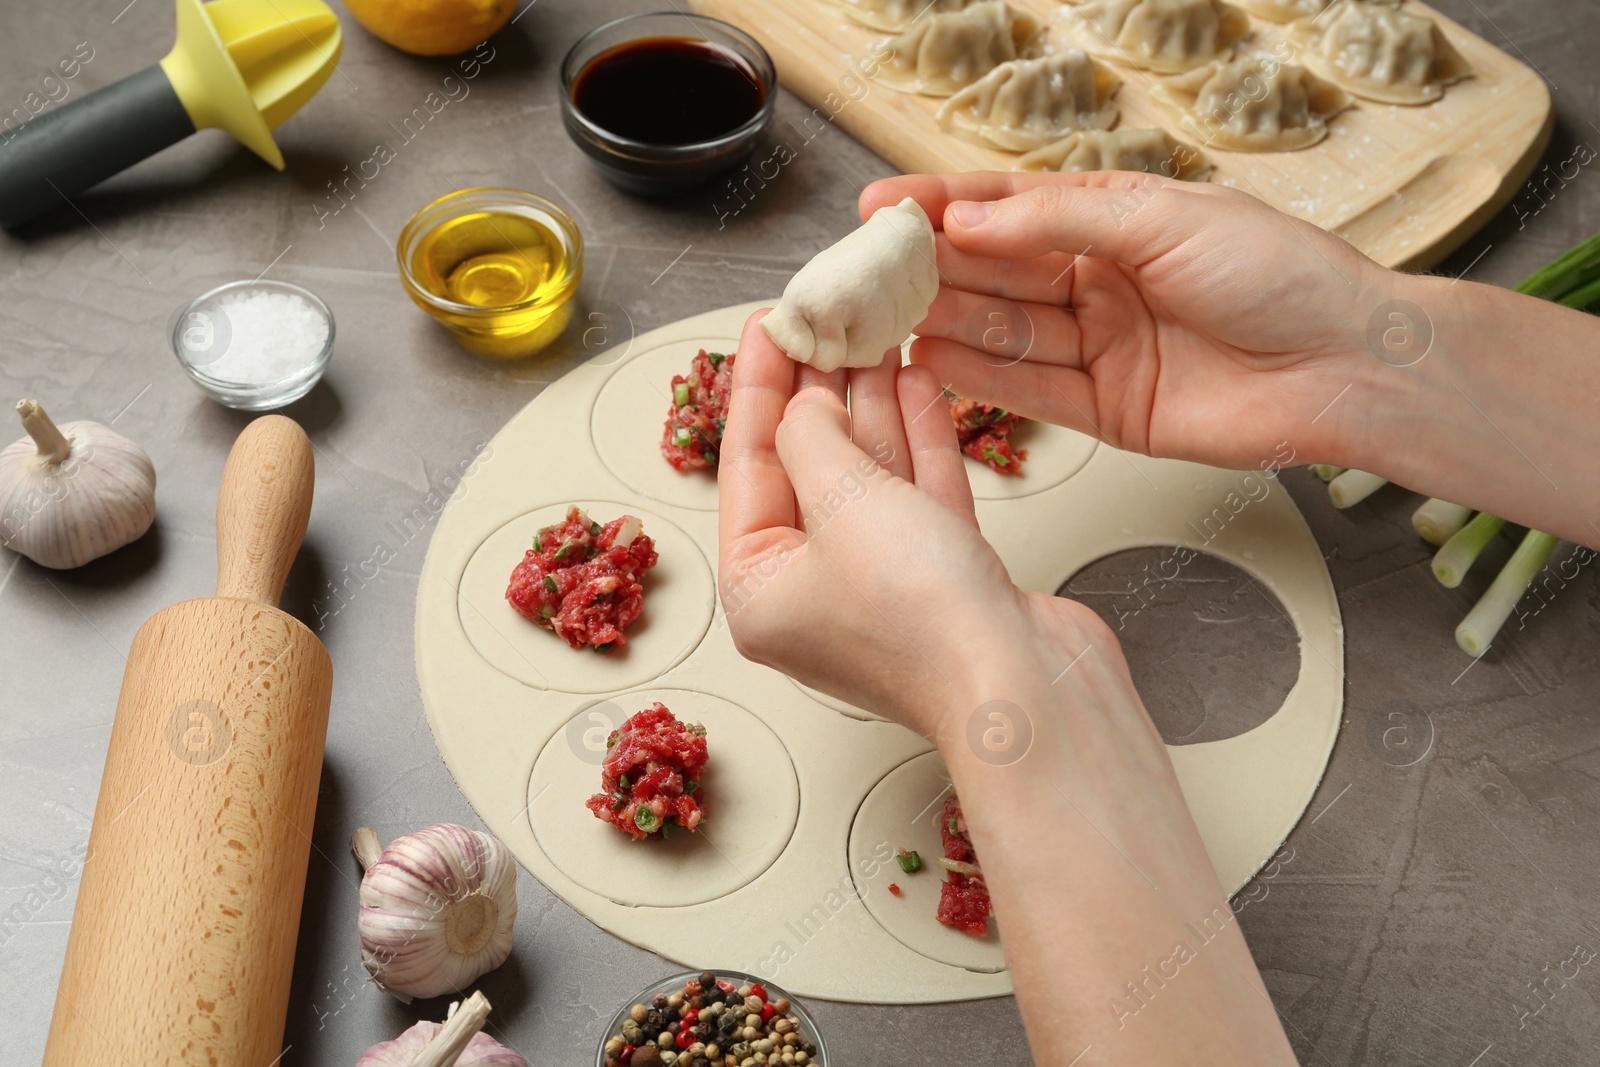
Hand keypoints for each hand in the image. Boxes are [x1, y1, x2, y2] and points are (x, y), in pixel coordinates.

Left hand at [718, 310, 1297, 1064]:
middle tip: (829, 312)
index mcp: (760, 587)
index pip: (747, 462)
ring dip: (874, 400)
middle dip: (822, 384)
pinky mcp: (945, 577)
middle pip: (809, 462)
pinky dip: (918, 438)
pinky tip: (917, 380)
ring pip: (870, 473)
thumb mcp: (843, 502)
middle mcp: (815, 589)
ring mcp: (882, 584)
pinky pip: (919, 494)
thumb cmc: (922, 619)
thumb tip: (803, 404)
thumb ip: (814, 437)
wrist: (1024, 690)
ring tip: (876, 327)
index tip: (773, 320)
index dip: (758, 382)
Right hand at [861, 172, 1392, 469]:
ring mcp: (1099, 347)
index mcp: (1115, 222)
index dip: (940, 206)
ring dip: (942, 322)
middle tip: (863, 271)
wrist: (1347, 366)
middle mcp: (1099, 283)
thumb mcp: (1163, 222)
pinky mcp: (1106, 410)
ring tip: (882, 318)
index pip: (1008, 209)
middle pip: (994, 273)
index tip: (879, 209)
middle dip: (928, 269)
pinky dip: (979, 376)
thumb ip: (1058, 224)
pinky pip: (1029, 390)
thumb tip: (969, 223)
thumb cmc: (1281, 276)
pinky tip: (931, 362)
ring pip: (1002, 331)